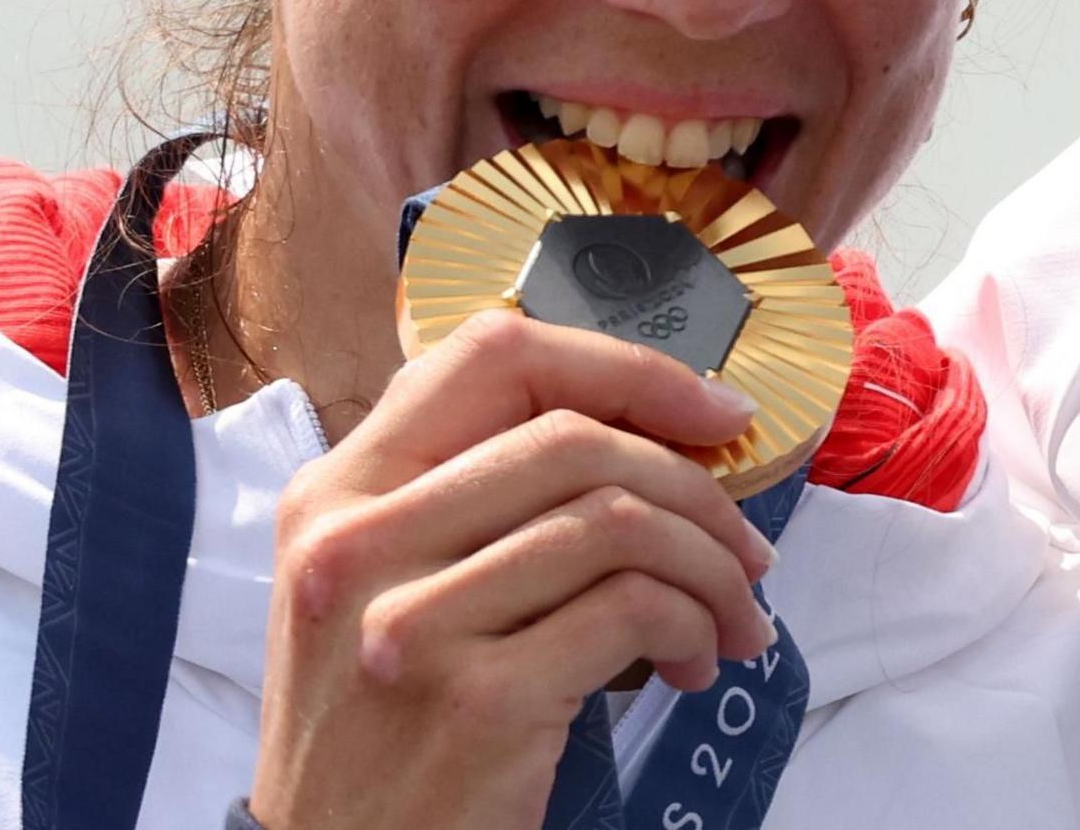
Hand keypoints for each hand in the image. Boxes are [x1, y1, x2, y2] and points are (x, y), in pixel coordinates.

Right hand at [250, 314, 777, 829]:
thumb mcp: (381, 586)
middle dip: (694, 484)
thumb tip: (649, 432)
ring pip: (618, 521)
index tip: (710, 410)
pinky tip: (693, 663)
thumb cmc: (382, 722)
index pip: (494, 357)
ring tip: (730, 619)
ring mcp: (409, 623)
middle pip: (575, 437)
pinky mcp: (474, 701)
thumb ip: (469, 499)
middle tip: (743, 546)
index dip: (624, 368)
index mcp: (336, 493)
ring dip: (710, 569)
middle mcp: (357, 544)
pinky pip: (632, 611)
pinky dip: (693, 626)